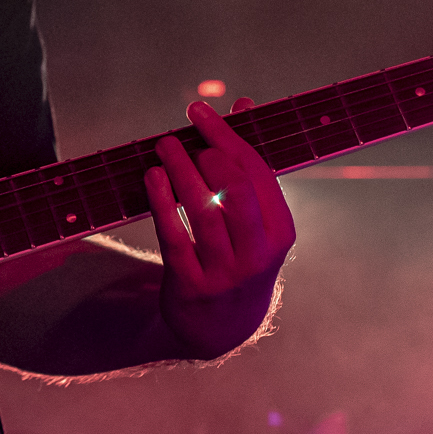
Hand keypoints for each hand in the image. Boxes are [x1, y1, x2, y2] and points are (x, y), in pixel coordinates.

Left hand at [145, 98, 294, 356]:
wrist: (222, 329)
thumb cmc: (239, 256)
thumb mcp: (255, 219)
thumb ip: (248, 164)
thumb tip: (244, 104)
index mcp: (280, 231)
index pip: (259, 174)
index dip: (229, 136)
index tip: (200, 111)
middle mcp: (258, 254)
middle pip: (237, 191)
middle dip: (209, 153)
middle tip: (181, 133)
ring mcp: (226, 273)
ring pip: (204, 212)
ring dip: (181, 173)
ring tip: (163, 147)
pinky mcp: (192, 286)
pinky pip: (175, 238)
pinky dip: (162, 204)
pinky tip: (152, 177)